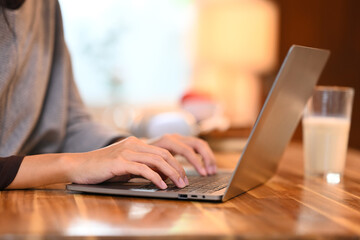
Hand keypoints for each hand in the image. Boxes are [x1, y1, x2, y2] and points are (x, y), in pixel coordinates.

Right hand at [68, 136, 187, 188]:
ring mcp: (126, 151)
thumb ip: (142, 168)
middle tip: (184, 181)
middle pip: (164, 154)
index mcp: (136, 143)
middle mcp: (133, 144)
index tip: (182, 176)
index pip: (163, 152)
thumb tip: (161, 176)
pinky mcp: (119, 162)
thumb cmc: (101, 169)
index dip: (175, 164)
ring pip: (156, 160)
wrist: (78, 166)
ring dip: (171, 173)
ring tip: (178, 184)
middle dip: (177, 168)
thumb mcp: (125, 167)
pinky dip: (155, 178)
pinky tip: (162, 186)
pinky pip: (143, 169)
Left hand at [147, 134, 216, 175]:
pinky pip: (197, 146)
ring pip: (199, 143)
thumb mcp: (148, 166)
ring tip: (212, 171)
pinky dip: (204, 156)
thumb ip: (159, 172)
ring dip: (208, 157)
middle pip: (197, 143)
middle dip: (206, 158)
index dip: (196, 162)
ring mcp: (179, 138)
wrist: (135, 149)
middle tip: (210, 173)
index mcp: (167, 141)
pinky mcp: (181, 142)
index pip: (187, 150)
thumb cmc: (141, 160)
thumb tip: (169, 181)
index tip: (203, 174)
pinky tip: (207, 166)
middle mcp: (174, 137)